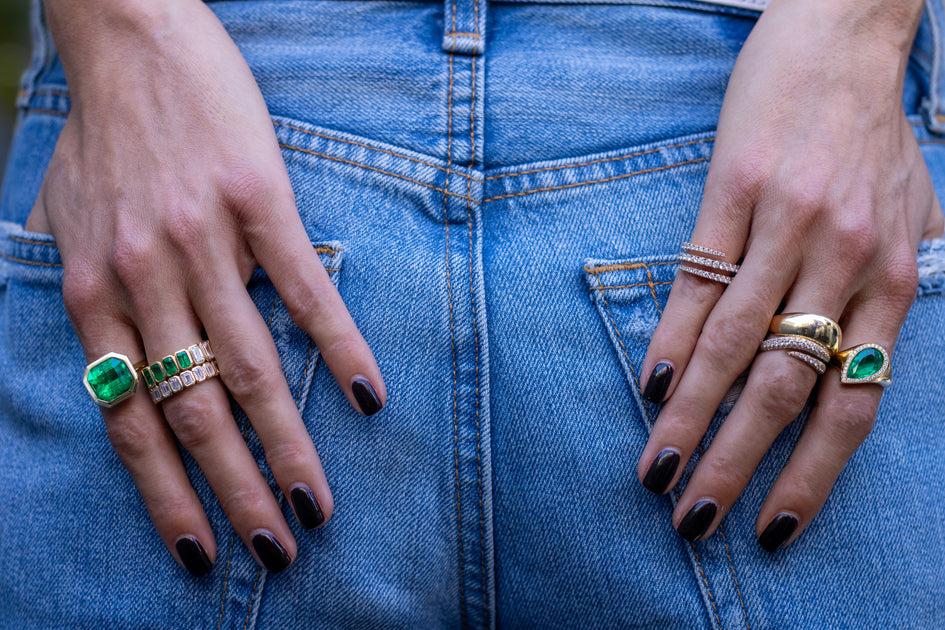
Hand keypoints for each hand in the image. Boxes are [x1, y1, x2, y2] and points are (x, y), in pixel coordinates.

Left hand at [33, 0, 385, 574]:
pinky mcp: (259, 203)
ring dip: (289, 444)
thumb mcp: (65, 223)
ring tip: (319, 502)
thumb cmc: (104, 136)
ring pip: (250, 366)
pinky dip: (339, 346)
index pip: (128, 421)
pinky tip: (368, 395)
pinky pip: (303, 289)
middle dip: (235, 492)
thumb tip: (116, 368)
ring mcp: (204, 242)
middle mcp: (146, 279)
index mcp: (94, 293)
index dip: (164, 493)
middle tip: (274, 549)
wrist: (131, 39)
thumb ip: (88, 300)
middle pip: (194, 411)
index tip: (200, 549)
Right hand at [636, 0, 943, 549]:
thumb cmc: (871, 132)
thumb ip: (895, 286)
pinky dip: (671, 337)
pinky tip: (650, 386)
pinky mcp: (732, 192)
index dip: (814, 473)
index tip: (773, 527)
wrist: (843, 35)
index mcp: (892, 277)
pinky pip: (698, 279)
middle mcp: (843, 261)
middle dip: (739, 464)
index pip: (855, 400)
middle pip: (785, 387)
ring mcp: (785, 225)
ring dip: (692, 417)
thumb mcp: (914, 213)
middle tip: (697, 520)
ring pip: (734, 344)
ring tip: (658, 470)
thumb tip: (868, 351)